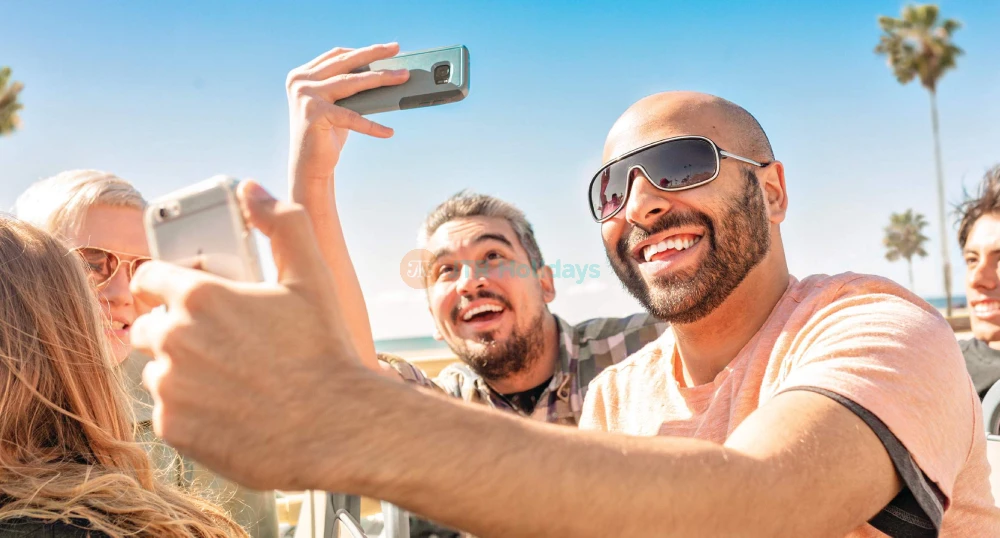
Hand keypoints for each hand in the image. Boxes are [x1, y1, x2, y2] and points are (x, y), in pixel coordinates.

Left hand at [130, 181, 373, 489]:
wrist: (333, 427)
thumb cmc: (324, 351)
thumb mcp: (314, 276)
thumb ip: (283, 223)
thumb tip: (252, 190)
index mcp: (200, 296)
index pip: (148, 277)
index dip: (162, 282)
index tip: (177, 292)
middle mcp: (174, 338)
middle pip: (147, 326)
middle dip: (173, 329)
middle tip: (216, 340)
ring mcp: (170, 386)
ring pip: (157, 370)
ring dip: (180, 370)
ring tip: (228, 377)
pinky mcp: (174, 427)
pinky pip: (168, 411)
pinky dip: (190, 409)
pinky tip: (228, 408)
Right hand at [287, 43, 409, 191]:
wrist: (309, 164)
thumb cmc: (327, 133)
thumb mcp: (338, 104)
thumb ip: (349, 87)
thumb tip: (385, 74)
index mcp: (302, 75)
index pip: (337, 55)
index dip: (363, 50)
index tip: (386, 48)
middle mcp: (300, 82)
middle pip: (345, 63)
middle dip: (374, 54)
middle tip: (396, 49)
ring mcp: (306, 97)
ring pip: (351, 83)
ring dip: (381, 78)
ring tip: (402, 77)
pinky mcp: (315, 115)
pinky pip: (352, 117)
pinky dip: (373, 126)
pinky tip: (389, 131)